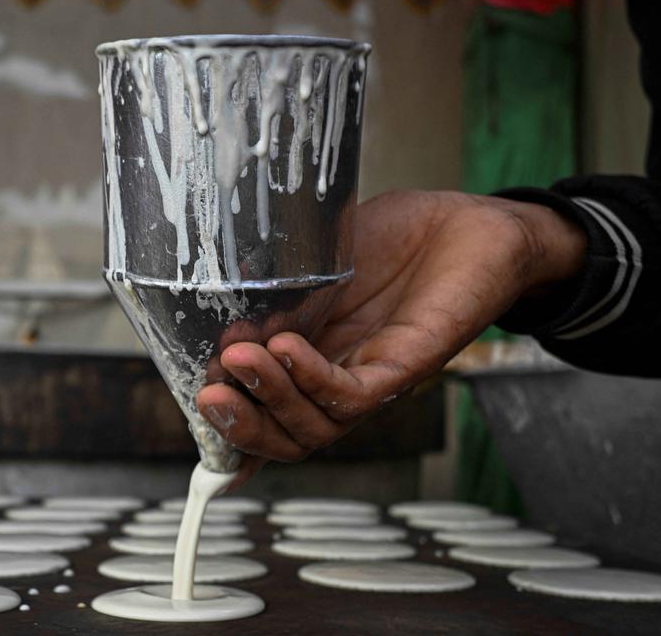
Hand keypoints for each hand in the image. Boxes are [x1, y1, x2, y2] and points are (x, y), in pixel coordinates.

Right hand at [198, 190, 585, 488]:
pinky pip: (352, 397)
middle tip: (208, 392)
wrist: (465, 223)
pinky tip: (286, 349)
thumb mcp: (311, 262)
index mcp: (310, 360)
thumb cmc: (391, 240)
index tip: (196, 409)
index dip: (231, 427)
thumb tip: (214, 319)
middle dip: (240, 424)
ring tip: (238, 360)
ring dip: (269, 398)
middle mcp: (337, 380)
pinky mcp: (405, 369)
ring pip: (314, 427)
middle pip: (285, 436)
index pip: (267, 413)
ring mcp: (370, 380)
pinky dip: (312, 379)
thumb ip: (271, 294)